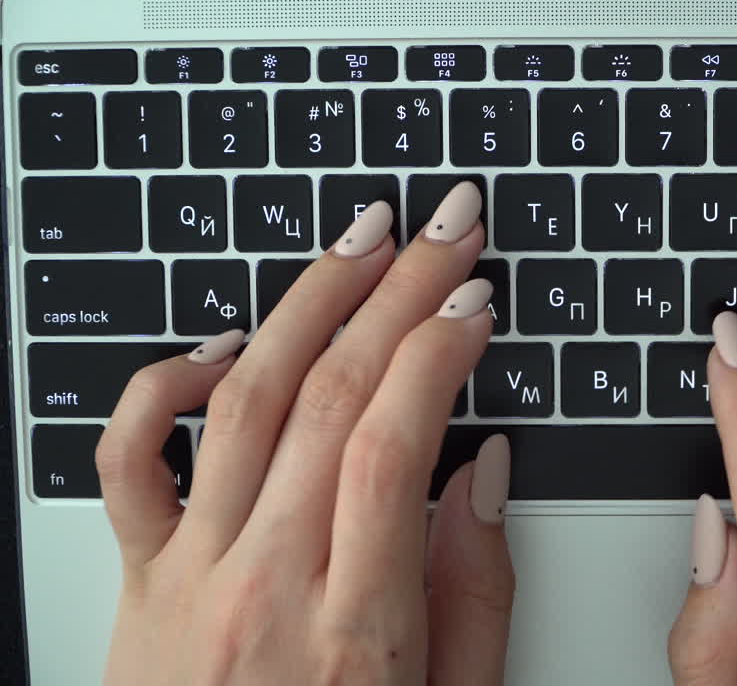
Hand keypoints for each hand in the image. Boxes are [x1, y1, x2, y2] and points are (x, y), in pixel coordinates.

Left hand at [97, 184, 514, 685]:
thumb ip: (475, 591)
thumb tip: (484, 470)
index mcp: (357, 628)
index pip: (394, 442)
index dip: (441, 350)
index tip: (478, 303)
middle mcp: (264, 586)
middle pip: (331, 396)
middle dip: (401, 290)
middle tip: (448, 230)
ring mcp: (190, 574)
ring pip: (244, 398)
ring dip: (310, 300)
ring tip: (363, 239)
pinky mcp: (138, 576)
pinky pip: (130, 458)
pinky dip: (170, 380)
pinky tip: (231, 340)